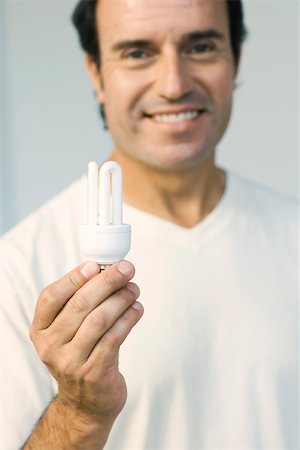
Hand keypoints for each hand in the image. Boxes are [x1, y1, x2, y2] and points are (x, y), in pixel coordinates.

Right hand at [30, 260, 142, 424]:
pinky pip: (114, 337)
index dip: (74, 278)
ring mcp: (70, 362)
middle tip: (126, 269)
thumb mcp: (68, 331)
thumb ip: (79, 303)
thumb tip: (106, 270)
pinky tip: (137, 309)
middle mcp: (50, 346)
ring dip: (121, 299)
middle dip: (107, 282)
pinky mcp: (93, 373)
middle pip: (80, 304)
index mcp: (41, 330)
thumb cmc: (81, 354)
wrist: (86, 401)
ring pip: (99, 319)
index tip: (96, 265)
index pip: (51, 297)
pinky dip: (128, 319)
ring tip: (134, 289)